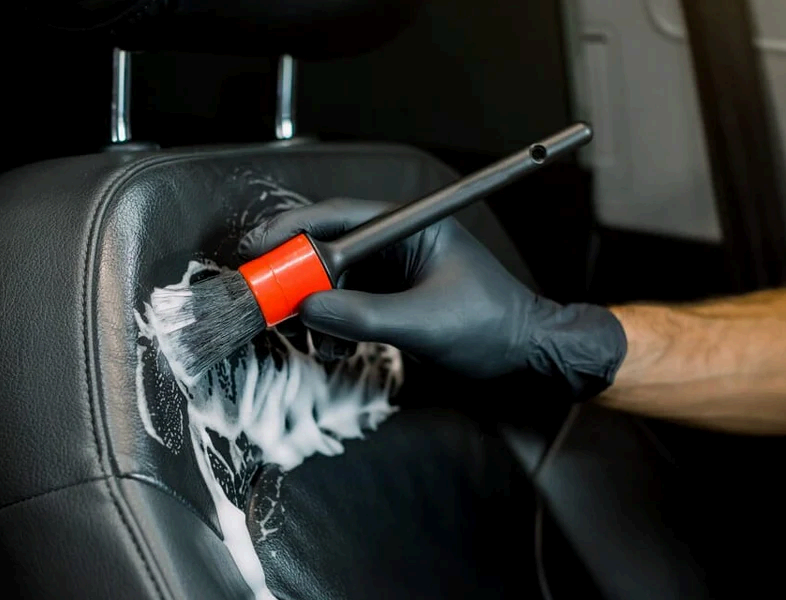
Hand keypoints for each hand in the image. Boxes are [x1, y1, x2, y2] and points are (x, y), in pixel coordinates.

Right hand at [240, 198, 627, 397]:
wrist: (526, 357)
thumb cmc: (494, 327)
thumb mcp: (424, 322)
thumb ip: (363, 314)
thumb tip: (307, 309)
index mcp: (411, 225)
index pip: (339, 216)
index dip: (293, 231)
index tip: (259, 251)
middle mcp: (396, 242)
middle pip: (326, 245)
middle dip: (296, 274)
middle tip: (268, 299)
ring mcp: (392, 270)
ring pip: (331, 278)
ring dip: (312, 306)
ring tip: (306, 333)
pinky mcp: (389, 297)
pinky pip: (344, 302)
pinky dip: (329, 323)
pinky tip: (330, 346)